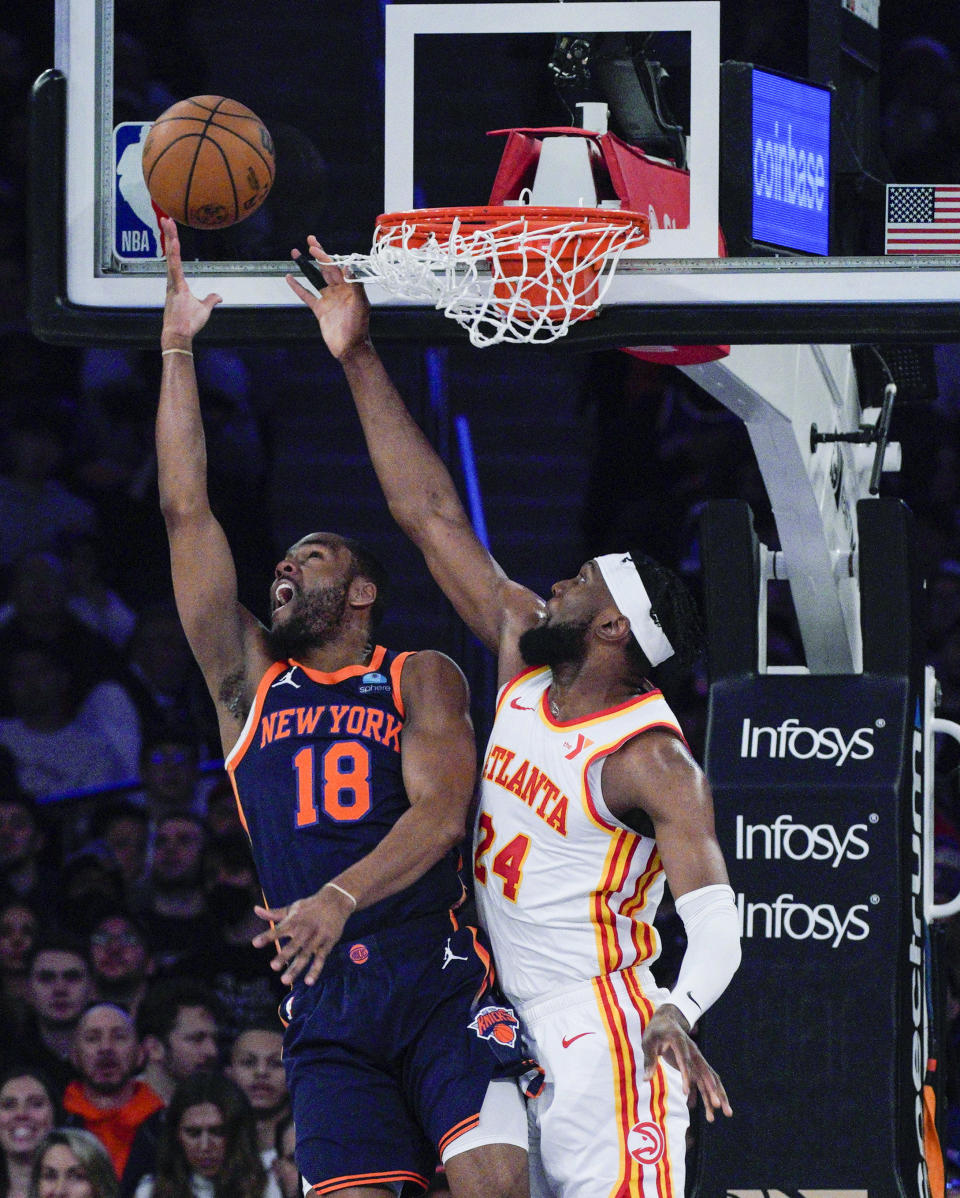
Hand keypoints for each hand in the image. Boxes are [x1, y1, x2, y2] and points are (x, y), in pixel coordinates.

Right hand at [160, 216, 221, 345]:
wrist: (179, 335)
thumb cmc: (189, 324)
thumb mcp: (204, 309)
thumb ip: (210, 300)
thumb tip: (219, 296)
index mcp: (177, 283)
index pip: (175, 259)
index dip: (173, 244)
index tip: (171, 230)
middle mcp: (172, 280)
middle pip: (170, 253)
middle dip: (168, 235)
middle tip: (165, 218)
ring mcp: (171, 283)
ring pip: (170, 256)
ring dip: (169, 239)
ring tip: (167, 222)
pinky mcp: (173, 288)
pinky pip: (173, 268)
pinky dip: (173, 254)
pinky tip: (173, 242)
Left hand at [252, 886, 353, 985]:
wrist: (337, 899)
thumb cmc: (310, 907)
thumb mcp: (293, 908)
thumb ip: (274, 913)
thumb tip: (255, 910)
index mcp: (294, 920)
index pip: (279, 929)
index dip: (268, 936)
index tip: (255, 943)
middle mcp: (305, 929)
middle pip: (294, 944)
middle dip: (284, 955)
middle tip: (273, 967)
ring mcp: (318, 936)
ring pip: (306, 954)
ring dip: (296, 968)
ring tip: (285, 981)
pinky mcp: (328, 942)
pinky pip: (321, 958)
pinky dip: (315, 970)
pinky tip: (308, 982)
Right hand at [285, 235, 371, 361]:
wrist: (350, 348)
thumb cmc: (359, 328)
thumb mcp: (361, 305)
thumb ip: (356, 285)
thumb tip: (348, 265)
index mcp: (350, 287)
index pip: (337, 267)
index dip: (326, 256)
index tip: (315, 247)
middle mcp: (339, 290)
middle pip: (326, 268)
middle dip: (318, 254)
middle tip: (310, 241)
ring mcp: (328, 299)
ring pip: (315, 278)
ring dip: (305, 266)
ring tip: (296, 253)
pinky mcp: (320, 310)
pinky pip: (307, 295)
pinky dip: (298, 287)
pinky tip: (289, 278)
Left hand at [641, 1005, 731, 1121]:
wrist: (668, 1021)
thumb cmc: (656, 1031)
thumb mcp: (648, 1042)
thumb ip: (649, 1060)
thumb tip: (646, 1080)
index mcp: (680, 1041)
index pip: (685, 1060)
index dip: (686, 1075)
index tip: (684, 1092)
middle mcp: (693, 1052)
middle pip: (706, 1072)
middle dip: (713, 1090)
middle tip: (718, 1107)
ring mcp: (696, 1059)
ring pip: (710, 1079)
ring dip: (716, 1096)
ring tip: (720, 1117)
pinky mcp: (695, 1066)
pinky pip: (703, 1083)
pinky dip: (706, 1096)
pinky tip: (705, 1112)